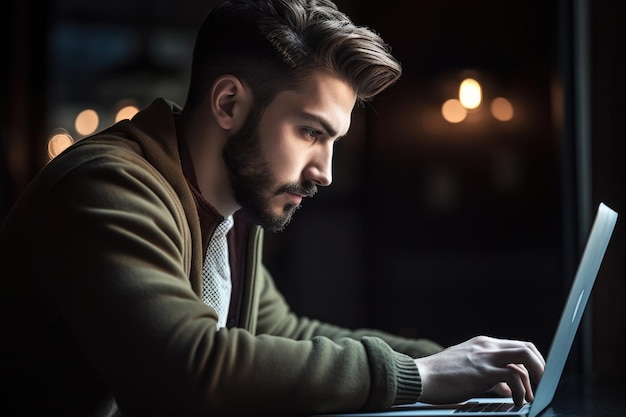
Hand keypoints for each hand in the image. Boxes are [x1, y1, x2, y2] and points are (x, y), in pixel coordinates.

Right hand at [414, 335, 544, 405]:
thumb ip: (490, 378)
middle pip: (527, 348)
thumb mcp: (468, 372)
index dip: (532, 363)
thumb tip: (509, 391)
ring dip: (534, 380)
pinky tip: (516, 403)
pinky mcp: (483, 372)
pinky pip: (514, 377)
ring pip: (525, 358)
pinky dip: (521, 393)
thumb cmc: (440, 378)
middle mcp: (486, 346)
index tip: (536, 379)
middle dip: (540, 368)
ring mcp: (485, 357)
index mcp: (482, 344)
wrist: (421, 377)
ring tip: (530, 398)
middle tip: (541, 387)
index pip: (518, 346)